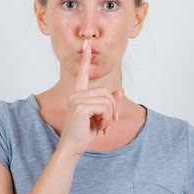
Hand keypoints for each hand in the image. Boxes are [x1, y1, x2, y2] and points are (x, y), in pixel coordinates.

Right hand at [58, 39, 123, 155]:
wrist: (72, 148)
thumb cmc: (83, 134)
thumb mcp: (100, 117)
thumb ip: (109, 103)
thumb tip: (121, 90)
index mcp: (78, 95)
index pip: (83, 74)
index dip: (86, 60)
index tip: (86, 45)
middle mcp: (75, 94)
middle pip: (105, 92)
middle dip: (112, 108)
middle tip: (110, 123)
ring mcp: (76, 99)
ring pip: (107, 99)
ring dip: (111, 115)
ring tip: (105, 126)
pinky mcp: (80, 107)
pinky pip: (104, 107)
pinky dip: (108, 118)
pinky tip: (102, 127)